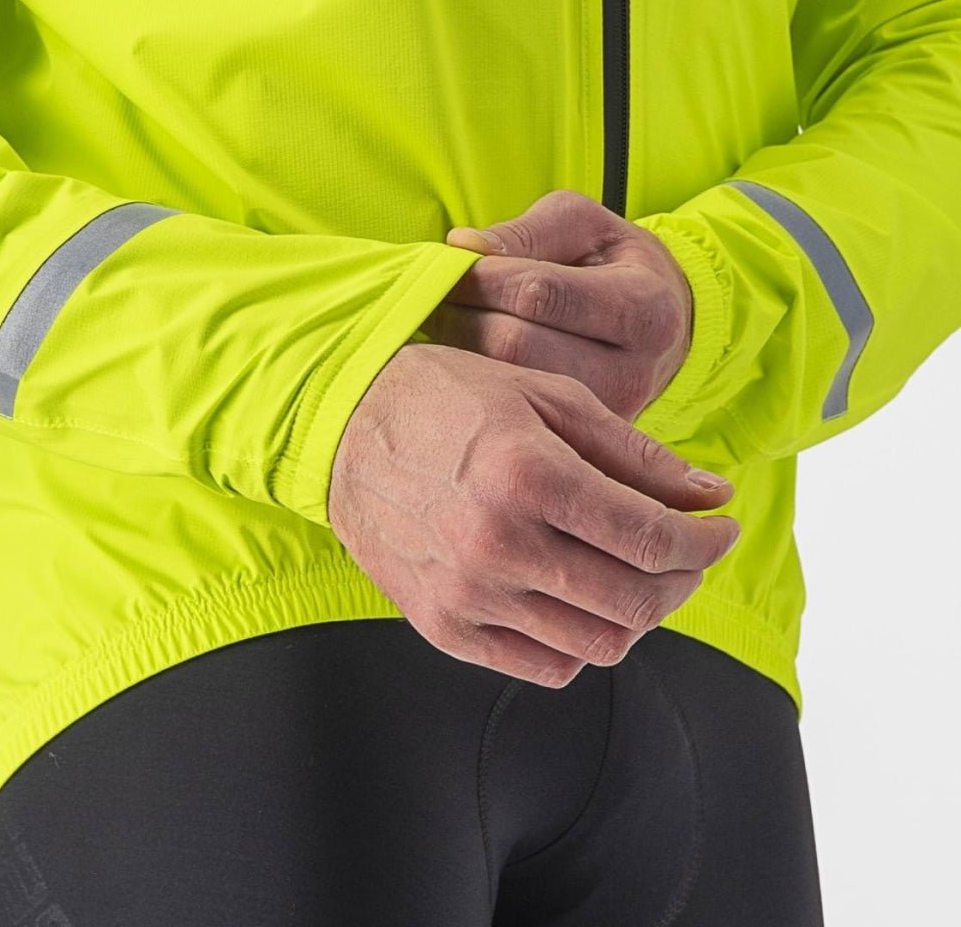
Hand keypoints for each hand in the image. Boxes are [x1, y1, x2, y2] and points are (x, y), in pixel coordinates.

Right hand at [326, 341, 737, 688]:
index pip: (654, 539)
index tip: (720, 526)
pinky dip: (583, 642)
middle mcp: (498, 544)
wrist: (343, 425)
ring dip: (639, 614)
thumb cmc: (448, 397)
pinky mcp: (442, 625)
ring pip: (598, 643)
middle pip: (636, 601)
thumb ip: (634, 452)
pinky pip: (544, 665)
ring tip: (636, 573)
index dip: (706, 540)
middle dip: (684, 579)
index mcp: (529, 475)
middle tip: (688, 551)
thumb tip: (711, 496)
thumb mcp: (546, 397)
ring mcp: (467, 593)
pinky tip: (580, 599)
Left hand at [421, 189, 693, 420]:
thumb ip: (527, 232)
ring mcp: (606, 413)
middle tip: (433, 297)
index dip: (481, 276)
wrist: (661, 326)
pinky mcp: (579, 439)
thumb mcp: (582, 226)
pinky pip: (512, 411)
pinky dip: (476, 380)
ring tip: (444, 323)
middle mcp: (632, 370)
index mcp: (643, 307)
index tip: (449, 263)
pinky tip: (462, 358)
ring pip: (505, 382)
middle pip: (515, 345)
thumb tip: (463, 246)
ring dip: (460, 349)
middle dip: (463, 314)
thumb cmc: (610, 264)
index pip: (538, 293)